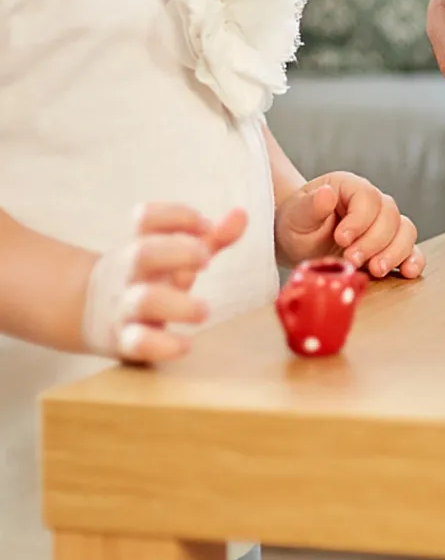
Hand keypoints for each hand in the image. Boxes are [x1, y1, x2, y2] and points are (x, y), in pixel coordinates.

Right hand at [81, 203, 247, 363]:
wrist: (86, 310)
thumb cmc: (147, 276)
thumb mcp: (174, 255)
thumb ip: (210, 237)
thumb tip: (242, 214)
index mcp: (141, 245)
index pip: (146, 218)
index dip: (178, 216)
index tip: (206, 226)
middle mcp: (129, 272)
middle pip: (143, 254)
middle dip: (179, 252)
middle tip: (207, 261)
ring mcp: (124, 306)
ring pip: (143, 301)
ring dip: (178, 303)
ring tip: (204, 311)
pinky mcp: (123, 340)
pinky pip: (137, 342)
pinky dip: (161, 345)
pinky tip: (184, 345)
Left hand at [275, 172, 423, 278]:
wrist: (298, 241)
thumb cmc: (297, 224)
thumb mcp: (296, 215)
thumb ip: (311, 206)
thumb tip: (326, 194)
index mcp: (351, 187)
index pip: (369, 198)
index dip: (359, 220)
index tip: (341, 239)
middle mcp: (373, 203)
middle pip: (390, 216)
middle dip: (373, 241)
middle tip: (351, 259)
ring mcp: (384, 225)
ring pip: (405, 231)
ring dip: (394, 252)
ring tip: (375, 270)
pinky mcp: (388, 247)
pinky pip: (411, 249)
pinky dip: (412, 260)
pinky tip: (407, 271)